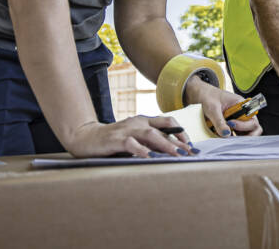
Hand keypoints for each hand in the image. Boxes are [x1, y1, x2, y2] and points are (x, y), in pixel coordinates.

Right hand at [65, 115, 192, 157]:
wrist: (85, 137)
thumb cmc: (113, 141)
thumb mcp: (134, 139)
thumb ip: (149, 142)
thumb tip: (172, 152)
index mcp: (144, 121)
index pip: (168, 122)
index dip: (182, 132)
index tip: (192, 146)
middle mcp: (138, 122)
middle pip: (163, 128)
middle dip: (179, 141)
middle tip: (190, 153)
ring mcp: (127, 130)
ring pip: (150, 134)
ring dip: (165, 145)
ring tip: (177, 156)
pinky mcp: (115, 139)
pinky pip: (131, 144)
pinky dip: (142, 151)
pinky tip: (150, 158)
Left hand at [184, 75, 262, 136]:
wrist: (197, 95)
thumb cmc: (207, 96)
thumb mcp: (212, 108)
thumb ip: (219, 121)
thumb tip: (226, 134)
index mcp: (242, 105)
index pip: (253, 119)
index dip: (245, 125)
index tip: (231, 124)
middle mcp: (242, 113)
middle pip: (253, 128)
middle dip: (246, 135)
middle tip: (233, 137)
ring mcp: (236, 120)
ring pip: (245, 133)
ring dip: (238, 138)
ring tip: (227, 140)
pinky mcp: (229, 126)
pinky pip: (234, 135)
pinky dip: (230, 139)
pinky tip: (221, 139)